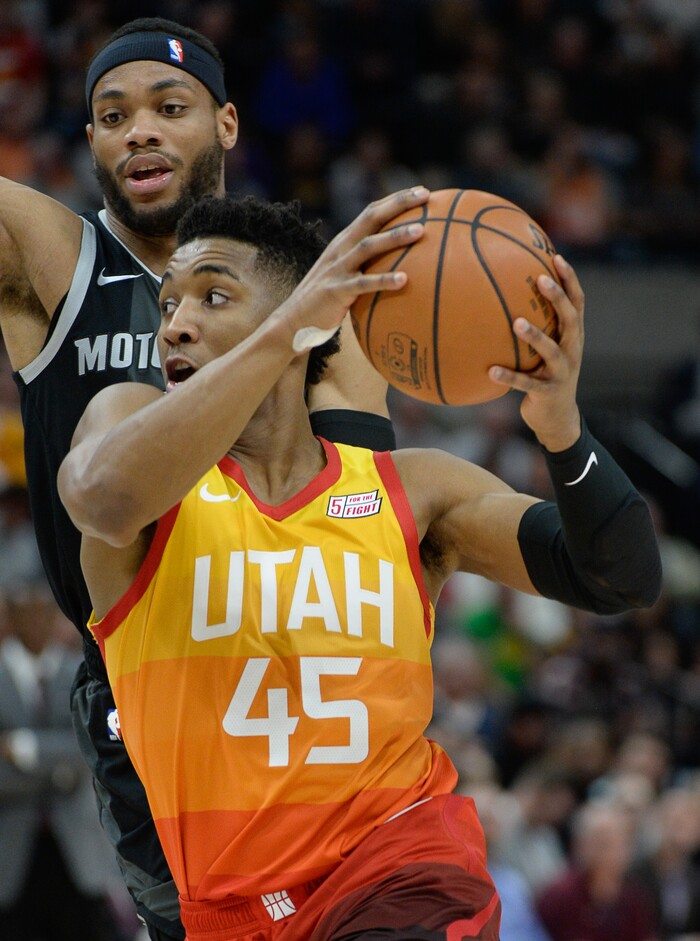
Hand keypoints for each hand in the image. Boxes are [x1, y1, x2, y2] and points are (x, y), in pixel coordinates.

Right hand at [275, 187, 428, 350]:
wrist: (295, 321)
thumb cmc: (328, 299)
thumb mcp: (346, 274)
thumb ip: (368, 265)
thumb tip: (403, 265)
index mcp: (344, 241)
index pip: (371, 212)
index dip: (396, 199)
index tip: (423, 192)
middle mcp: (341, 249)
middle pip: (371, 218)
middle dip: (398, 204)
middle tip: (426, 196)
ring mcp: (337, 269)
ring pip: (368, 246)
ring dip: (395, 237)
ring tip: (421, 231)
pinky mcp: (336, 291)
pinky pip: (364, 284)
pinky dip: (384, 281)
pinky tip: (404, 280)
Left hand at [488, 254, 583, 451]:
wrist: (558, 418)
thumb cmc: (545, 376)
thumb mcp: (546, 350)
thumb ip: (536, 326)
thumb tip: (502, 296)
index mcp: (573, 336)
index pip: (577, 302)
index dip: (570, 279)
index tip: (556, 257)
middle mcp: (573, 350)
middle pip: (571, 319)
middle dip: (558, 298)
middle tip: (540, 280)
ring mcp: (562, 372)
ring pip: (551, 351)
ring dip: (534, 336)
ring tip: (515, 323)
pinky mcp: (547, 393)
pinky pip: (526, 383)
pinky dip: (509, 377)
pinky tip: (490, 371)